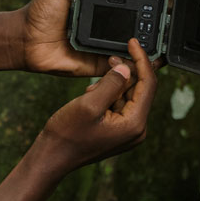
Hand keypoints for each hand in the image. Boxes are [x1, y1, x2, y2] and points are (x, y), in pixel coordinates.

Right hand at [37, 38, 155, 171]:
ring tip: (90, 91)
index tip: (133, 43)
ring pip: (128, 96)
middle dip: (123, 74)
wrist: (52, 157)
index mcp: (134, 124)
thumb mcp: (89, 103)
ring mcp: (128, 132)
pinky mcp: (118, 131)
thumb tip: (127, 67)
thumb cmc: (67, 135)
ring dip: (112, 86)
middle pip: (139, 89)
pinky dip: (108, 96)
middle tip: (108, 60)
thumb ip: (111, 83)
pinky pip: (119, 105)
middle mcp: (136, 129)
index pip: (148, 84)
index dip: (141, 60)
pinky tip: (91, 97)